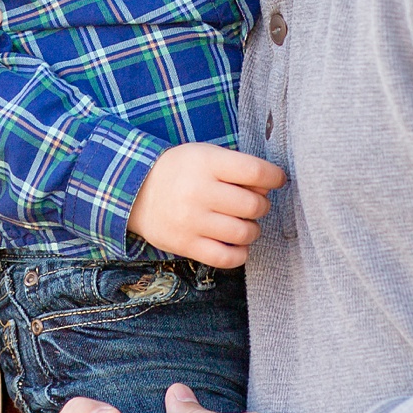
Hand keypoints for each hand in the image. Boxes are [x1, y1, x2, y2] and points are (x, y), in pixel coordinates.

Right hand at [126, 143, 284, 267]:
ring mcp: (190, 220)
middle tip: (253, 204)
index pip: (254, 171)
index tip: (277, 180)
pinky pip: (225, 257)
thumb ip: (236, 168)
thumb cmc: (181, 171)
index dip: (274, 177)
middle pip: (253, 205)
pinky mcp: (184, 244)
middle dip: (262, 205)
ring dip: (253, 230)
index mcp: (205, 162)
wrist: (135, 191)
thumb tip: (268, 189)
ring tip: (245, 224)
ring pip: (243, 233)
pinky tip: (238, 245)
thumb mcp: (205, 155)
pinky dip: (240, 253)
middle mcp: (198, 191)